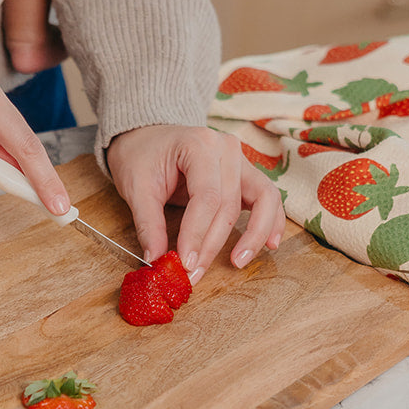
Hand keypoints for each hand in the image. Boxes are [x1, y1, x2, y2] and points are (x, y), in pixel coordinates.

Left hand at [106, 125, 284, 278]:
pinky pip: (268, 198)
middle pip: (230, 204)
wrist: (145, 135)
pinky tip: (271, 244)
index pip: (207, 197)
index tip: (185, 263)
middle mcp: (227, 148)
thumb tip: (157, 260)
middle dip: (214, 244)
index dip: (197, 234)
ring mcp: (241, 160)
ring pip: (264, 199)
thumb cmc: (140, 155)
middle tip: (195, 273)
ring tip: (238, 262)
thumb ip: (148, 224)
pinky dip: (272, 222)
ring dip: (255, 235)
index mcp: (199, 144)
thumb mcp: (136, 187)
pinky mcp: (245, 175)